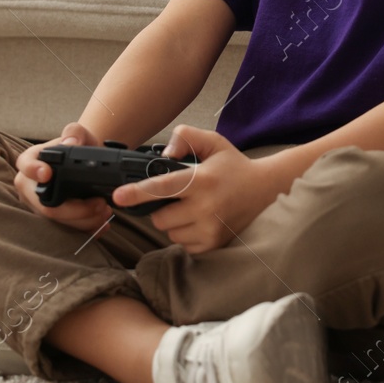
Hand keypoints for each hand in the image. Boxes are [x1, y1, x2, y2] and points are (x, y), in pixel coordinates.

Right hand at [13, 121, 114, 233]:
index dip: (34, 170)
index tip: (47, 173)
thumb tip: (71, 143)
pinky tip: (102, 224)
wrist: (84, 163)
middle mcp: (30, 186)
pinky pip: (66, 230)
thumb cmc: (77, 146)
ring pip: (58, 222)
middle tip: (100, 203)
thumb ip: (75, 133)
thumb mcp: (79, 135)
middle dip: (75, 209)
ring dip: (84, 220)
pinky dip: (86, 229)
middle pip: (46, 205)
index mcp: (30, 160)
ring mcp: (38, 205)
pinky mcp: (51, 219)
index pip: (25, 165)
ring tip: (105, 211)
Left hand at [113, 125, 283, 254]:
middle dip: (161, 208)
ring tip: (193, 208)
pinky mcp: (213, 245)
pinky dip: (186, 234)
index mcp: (202, 180)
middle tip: (179, 196)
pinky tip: (201, 220)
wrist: (266, 191)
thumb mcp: (214, 142)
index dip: (137, 192)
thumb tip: (164, 154)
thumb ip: (186, 137)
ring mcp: (210, 230)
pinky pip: (183, 244)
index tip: (118, 196)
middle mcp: (205, 208)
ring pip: (169, 232)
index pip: (163, 187)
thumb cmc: (233, 166)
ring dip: (174, 222)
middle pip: (159, 217)